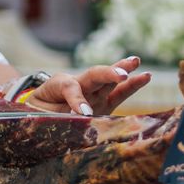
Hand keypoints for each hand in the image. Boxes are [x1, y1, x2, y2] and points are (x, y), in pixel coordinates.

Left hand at [23, 56, 150, 116]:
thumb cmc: (37, 112)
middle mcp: (79, 85)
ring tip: (135, 61)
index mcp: (58, 85)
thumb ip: (53, 117)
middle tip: (121, 74)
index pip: (70, 87)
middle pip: (94, 75)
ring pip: (108, 79)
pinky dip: (132, 86)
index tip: (83, 113)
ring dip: (122, 70)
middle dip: (108, 74)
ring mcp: (92, 93)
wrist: (38, 110)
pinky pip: (119, 94)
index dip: (77, 99)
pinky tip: (146, 76)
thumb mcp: (37, 114)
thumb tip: (78, 122)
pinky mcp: (104, 103)